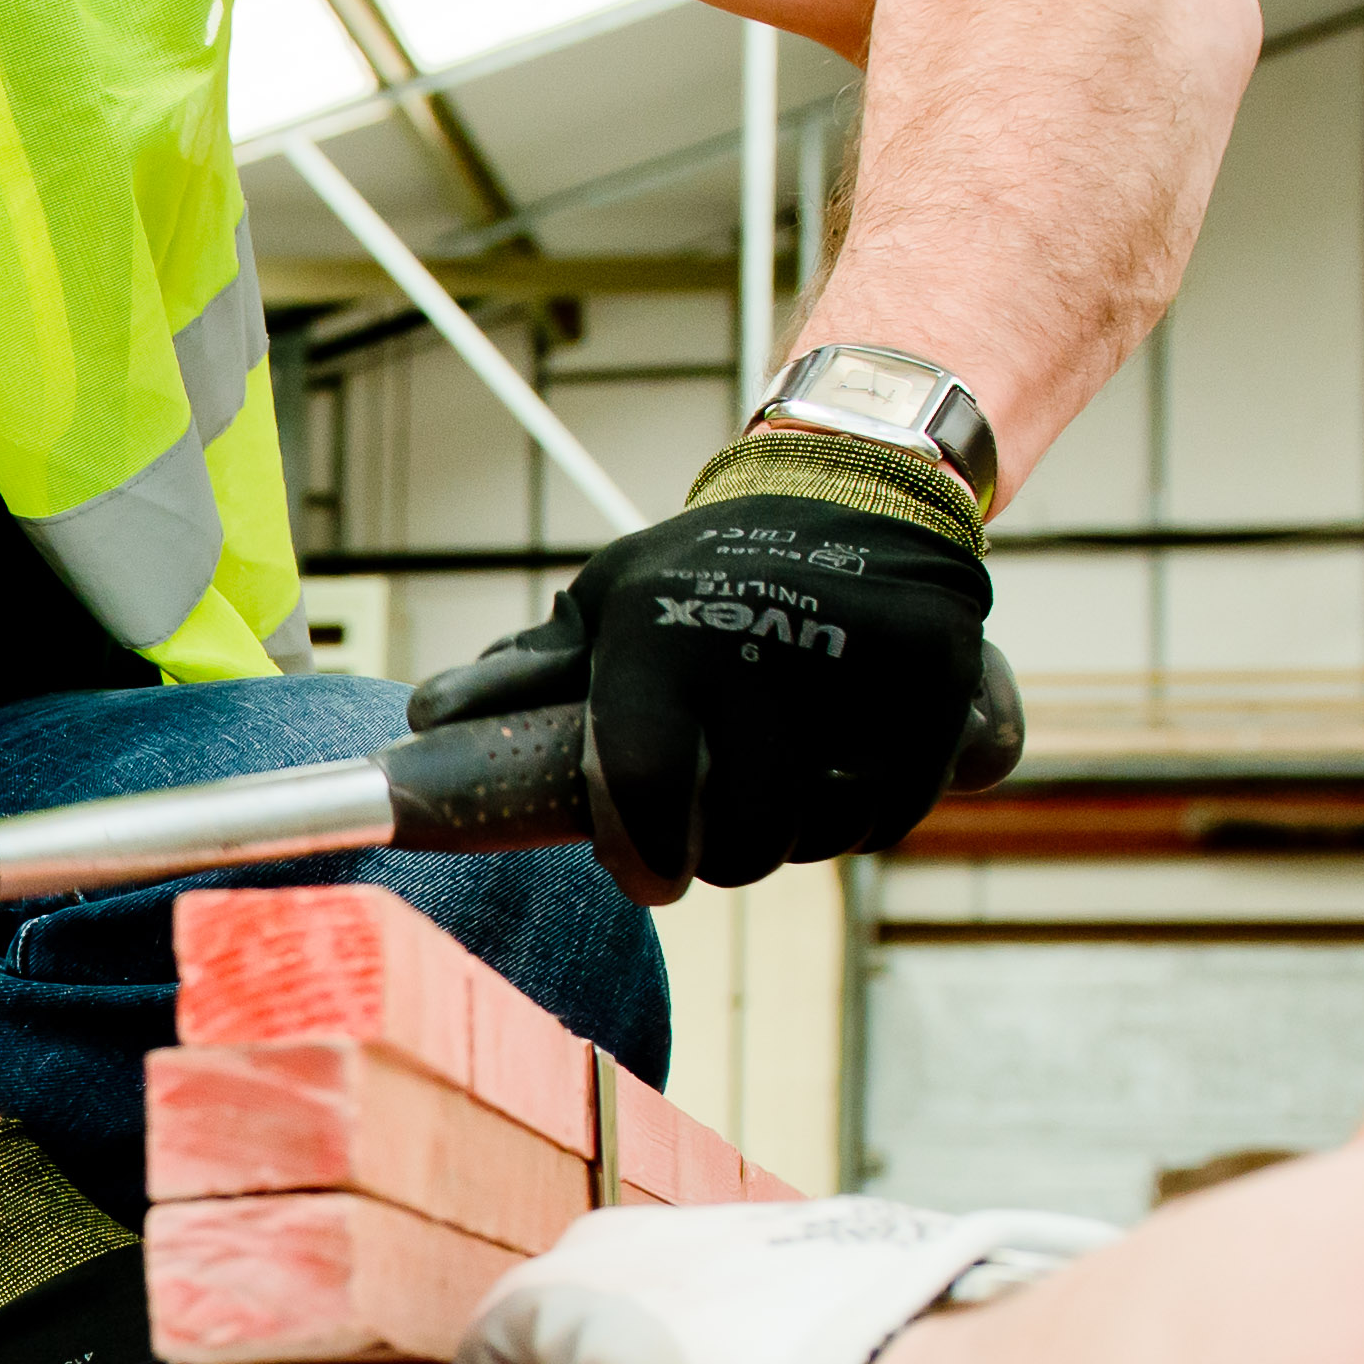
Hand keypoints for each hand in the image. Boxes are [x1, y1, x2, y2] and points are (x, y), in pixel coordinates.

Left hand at [410, 429, 995, 888]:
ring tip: (780, 773)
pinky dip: (865, 807)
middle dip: (722, 849)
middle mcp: (762, 650)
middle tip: (720, 811)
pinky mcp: (938, 691)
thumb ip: (528, 678)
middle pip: (738, 846)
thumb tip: (426, 720)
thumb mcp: (609, 604)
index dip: (643, 857)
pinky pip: (890, 812)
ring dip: (796, 831)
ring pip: (818, 836)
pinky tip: (844, 757)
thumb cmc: (705, 568)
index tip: (649, 876)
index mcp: (662, 634)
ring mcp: (860, 673)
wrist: (856, 488)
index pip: (646, 796)